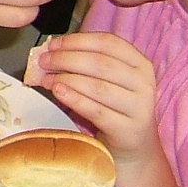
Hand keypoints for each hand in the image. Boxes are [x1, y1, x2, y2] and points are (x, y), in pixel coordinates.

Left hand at [26, 31, 157, 163]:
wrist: (134, 144)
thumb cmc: (114, 106)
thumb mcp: (107, 80)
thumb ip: (85, 63)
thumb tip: (50, 52)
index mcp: (140, 63)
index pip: (108, 43)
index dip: (77, 41)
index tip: (53, 44)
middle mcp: (143, 83)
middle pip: (100, 63)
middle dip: (66, 59)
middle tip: (44, 61)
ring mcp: (139, 107)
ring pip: (97, 86)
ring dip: (66, 79)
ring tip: (46, 78)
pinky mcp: (128, 128)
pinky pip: (96, 111)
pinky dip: (74, 99)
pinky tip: (58, 92)